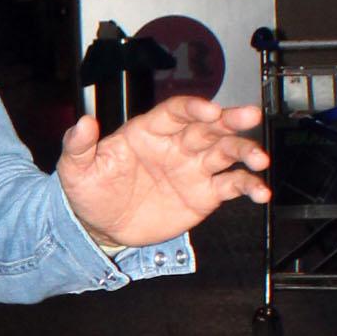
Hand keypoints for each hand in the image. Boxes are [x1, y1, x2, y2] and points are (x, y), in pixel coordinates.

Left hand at [57, 98, 269, 250]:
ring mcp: (192, 168)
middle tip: (250, 116)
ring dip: (245, 152)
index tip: (209, 110)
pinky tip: (260, 192)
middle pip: (209, 126)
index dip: (194, 108)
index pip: (176, 111)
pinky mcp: (203, 194)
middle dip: (231, 120)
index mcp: (149, 130)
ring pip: (225, 152)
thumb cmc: (89, 191)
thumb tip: (82, 122)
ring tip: (260, 159)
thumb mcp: (75, 168)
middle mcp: (176, 144)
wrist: (100, 227)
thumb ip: (78, 144)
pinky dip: (248, 187)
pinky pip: (230, 186)